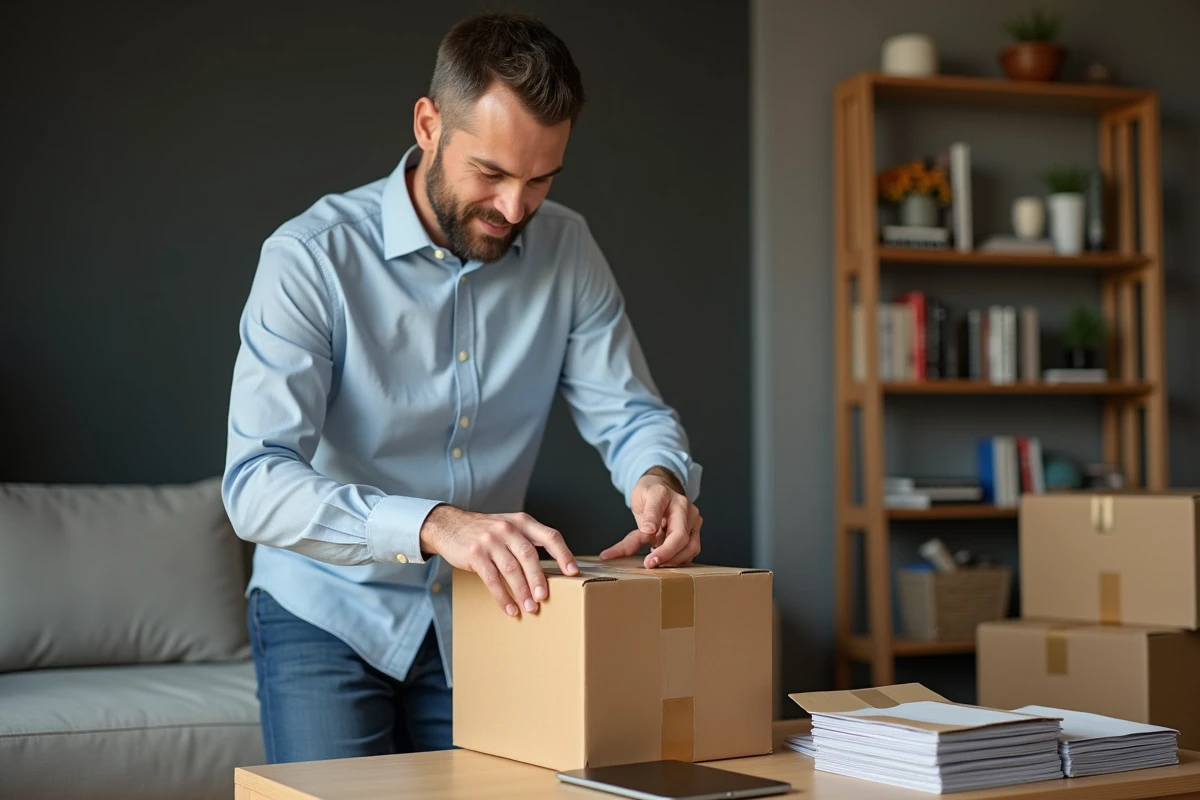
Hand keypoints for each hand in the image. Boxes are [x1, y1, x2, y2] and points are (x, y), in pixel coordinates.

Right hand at [420, 505, 577, 615]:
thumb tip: (550, 572)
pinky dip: (502, 596)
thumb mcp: (509, 526)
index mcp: (522, 522)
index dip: (563, 554)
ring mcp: (490, 540)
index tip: (573, 572)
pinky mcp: (475, 553)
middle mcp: (508, 529)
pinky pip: (492, 579)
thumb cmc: (485, 531)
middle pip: (529, 556)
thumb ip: (528, 541)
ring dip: (522, 592)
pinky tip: (509, 608)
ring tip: (530, 608)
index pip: (550, 536)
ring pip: (511, 569)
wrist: (449, 525)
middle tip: (544, 598)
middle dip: (539, 579)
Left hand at [599, 468, 701, 567]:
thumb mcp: (637, 504)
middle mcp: (684, 506)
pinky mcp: (696, 531)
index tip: (647, 542)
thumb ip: (638, 527)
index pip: (657, 511)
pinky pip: (692, 551)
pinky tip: (667, 559)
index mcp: (664, 495)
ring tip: (657, 561)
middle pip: (681, 536)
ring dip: (674, 560)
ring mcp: (693, 519)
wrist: (662, 489)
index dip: (651, 525)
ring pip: (691, 547)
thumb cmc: (649, 496)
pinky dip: (679, 559)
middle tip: (649, 564)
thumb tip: (635, 543)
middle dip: (666, 554)